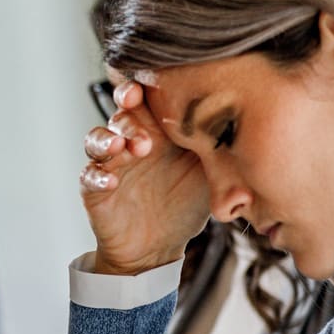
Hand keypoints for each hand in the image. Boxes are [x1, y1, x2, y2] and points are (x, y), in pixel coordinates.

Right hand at [80, 78, 210, 274]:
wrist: (159, 247)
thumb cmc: (185, 205)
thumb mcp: (210, 173)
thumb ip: (217, 147)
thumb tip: (246, 120)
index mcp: (158, 132)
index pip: (146, 102)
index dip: (142, 89)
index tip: (147, 86)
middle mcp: (130, 144)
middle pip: (120, 115)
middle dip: (128, 114)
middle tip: (138, 117)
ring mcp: (111, 166)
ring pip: (97, 140)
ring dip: (108, 139)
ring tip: (125, 148)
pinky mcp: (95, 190)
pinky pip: (88, 177)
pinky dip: (97, 176)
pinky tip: (111, 181)